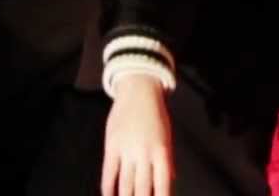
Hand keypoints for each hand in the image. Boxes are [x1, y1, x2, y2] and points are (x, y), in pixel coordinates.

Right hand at [101, 75, 173, 195]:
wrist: (139, 92)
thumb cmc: (156, 115)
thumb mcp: (167, 137)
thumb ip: (167, 160)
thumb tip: (170, 180)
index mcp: (162, 151)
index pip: (163, 184)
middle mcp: (145, 153)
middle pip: (143, 188)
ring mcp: (127, 150)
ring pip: (125, 183)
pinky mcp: (111, 146)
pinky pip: (109, 172)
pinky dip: (108, 187)